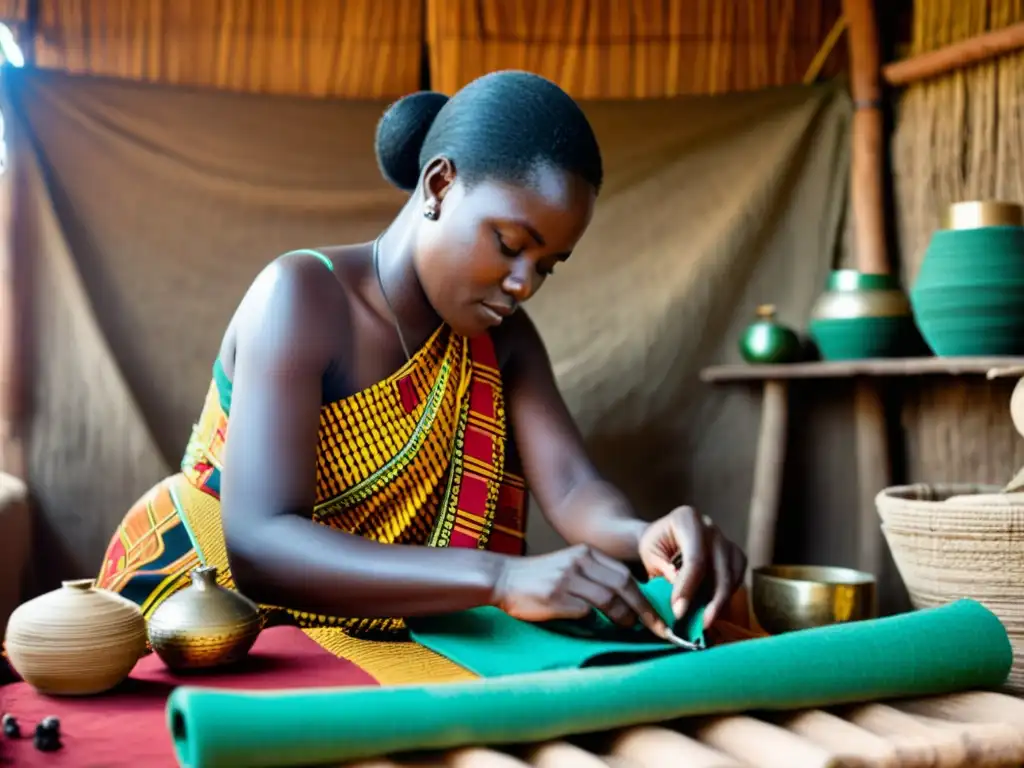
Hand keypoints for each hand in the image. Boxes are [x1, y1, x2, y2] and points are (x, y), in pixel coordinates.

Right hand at [492, 544, 670, 639]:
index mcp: (585, 553)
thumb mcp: (569, 566)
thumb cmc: (539, 577)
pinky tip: (600, 629)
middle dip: (644, 610)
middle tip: (657, 628)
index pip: (625, 574)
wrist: (503, 578)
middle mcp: (578, 562)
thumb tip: (628, 603)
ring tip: (630, 629)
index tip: (658, 616)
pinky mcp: (554, 597)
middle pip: (623, 585)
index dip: (645, 597)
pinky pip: (584, 612)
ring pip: (608, 599)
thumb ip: (595, 576)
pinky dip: (596, 623)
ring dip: (624, 618)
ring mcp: (566, 579)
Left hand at [638, 506, 746, 626]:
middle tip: (701, 624)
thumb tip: (681, 594)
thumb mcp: (649, 554)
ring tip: (707, 621)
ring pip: (732, 575)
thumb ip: (663, 570)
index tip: (678, 611)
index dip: (688, 587)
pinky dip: (728, 594)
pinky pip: (737, 577)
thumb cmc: (654, 545)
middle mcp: (710, 527)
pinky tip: (714, 607)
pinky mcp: (734, 552)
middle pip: (720, 569)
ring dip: (721, 602)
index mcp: (687, 519)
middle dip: (711, 601)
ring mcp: (724, 539)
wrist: (662, 538)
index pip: (695, 558)